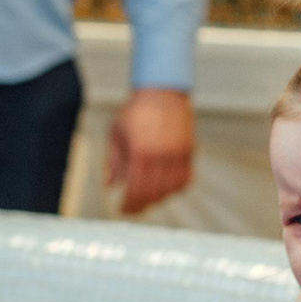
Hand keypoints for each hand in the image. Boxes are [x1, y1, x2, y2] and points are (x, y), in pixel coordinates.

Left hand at [109, 88, 193, 213]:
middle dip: (142, 205)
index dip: (129, 204)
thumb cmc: (137, 111)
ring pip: (171, 189)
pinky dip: (176, 188)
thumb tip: (111, 185)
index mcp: (140, 151)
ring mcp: (178, 153)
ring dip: (159, 198)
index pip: (136, 189)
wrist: (162, 91)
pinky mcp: (189, 151)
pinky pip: (186, 178)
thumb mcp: (116, 133)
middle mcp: (161, 155)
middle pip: (153, 193)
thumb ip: (113, 162)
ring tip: (148, 199)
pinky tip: (166, 189)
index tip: (123, 210)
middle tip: (134, 209)